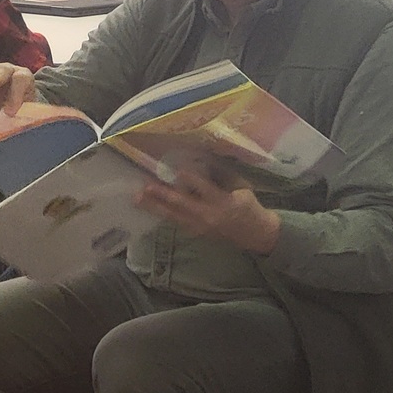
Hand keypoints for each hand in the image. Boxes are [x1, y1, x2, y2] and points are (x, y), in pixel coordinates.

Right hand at [0, 63, 34, 135]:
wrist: (2, 113)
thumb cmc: (17, 112)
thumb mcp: (23, 116)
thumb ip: (21, 119)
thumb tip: (17, 128)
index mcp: (24, 79)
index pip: (22, 79)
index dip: (16, 93)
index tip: (10, 112)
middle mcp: (8, 71)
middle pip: (3, 70)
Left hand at [136, 166, 280, 254]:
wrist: (254, 234)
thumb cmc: (248, 205)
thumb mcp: (242, 188)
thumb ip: (222, 177)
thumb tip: (203, 159)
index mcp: (224, 202)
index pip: (205, 189)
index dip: (191, 180)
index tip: (177, 170)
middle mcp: (209, 215)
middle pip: (182, 204)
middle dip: (162, 195)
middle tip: (145, 186)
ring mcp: (200, 226)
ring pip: (173, 215)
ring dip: (154, 206)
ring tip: (137, 198)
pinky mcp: (195, 232)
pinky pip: (175, 221)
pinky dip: (161, 213)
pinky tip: (147, 207)